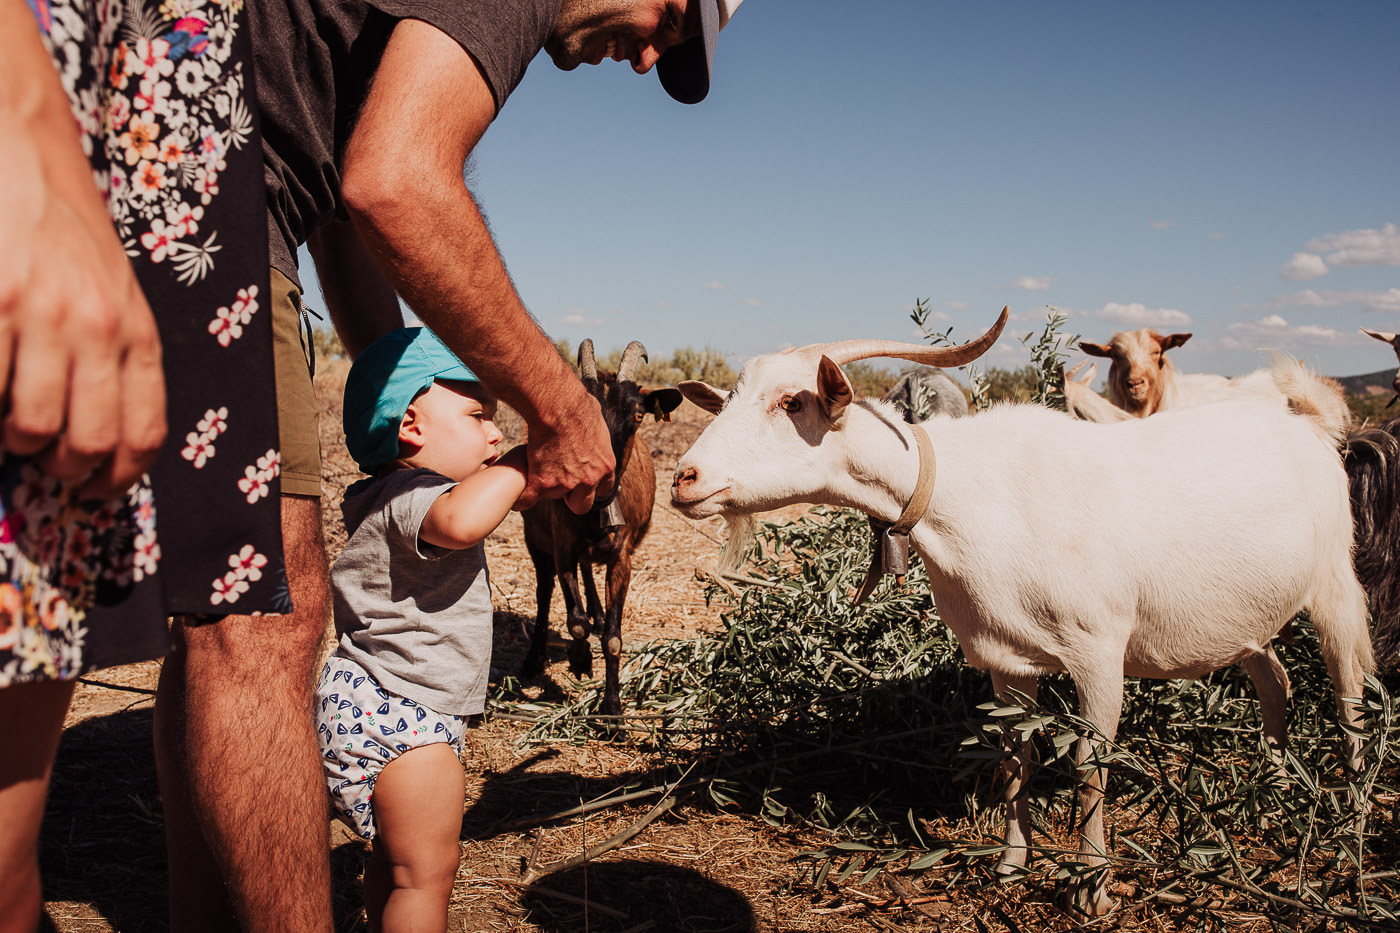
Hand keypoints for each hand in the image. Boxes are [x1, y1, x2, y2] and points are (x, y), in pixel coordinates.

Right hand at [1, 3, 166, 496]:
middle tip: (42, 462)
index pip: (144, 431)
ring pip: (28, 426)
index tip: (97, 492)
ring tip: (6, 420)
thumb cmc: (63, 228)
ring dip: (12, 438)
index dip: (119, 476)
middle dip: (61, 468)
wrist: (17, 147)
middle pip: (85, 443)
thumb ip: (111, 354)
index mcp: (136, 329)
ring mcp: (39, 316)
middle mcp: (96, 328)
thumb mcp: (110, 291)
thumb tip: (97, 433)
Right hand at [515, 393, 613, 512]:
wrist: (557, 405)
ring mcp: (565, 483)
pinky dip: (522, 497)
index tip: (581, 480)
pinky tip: (519, 490)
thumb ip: (597, 440)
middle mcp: (589, 479)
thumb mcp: (598, 424)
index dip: (590, 486)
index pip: (604, 489)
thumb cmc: (577, 406)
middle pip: (581, 505)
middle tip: (559, 480)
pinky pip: (528, 500)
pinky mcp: (542, 482)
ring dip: (544, 486)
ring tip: (536, 466)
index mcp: (606, 465)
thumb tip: (594, 433)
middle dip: (571, 497)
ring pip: (552, 496)